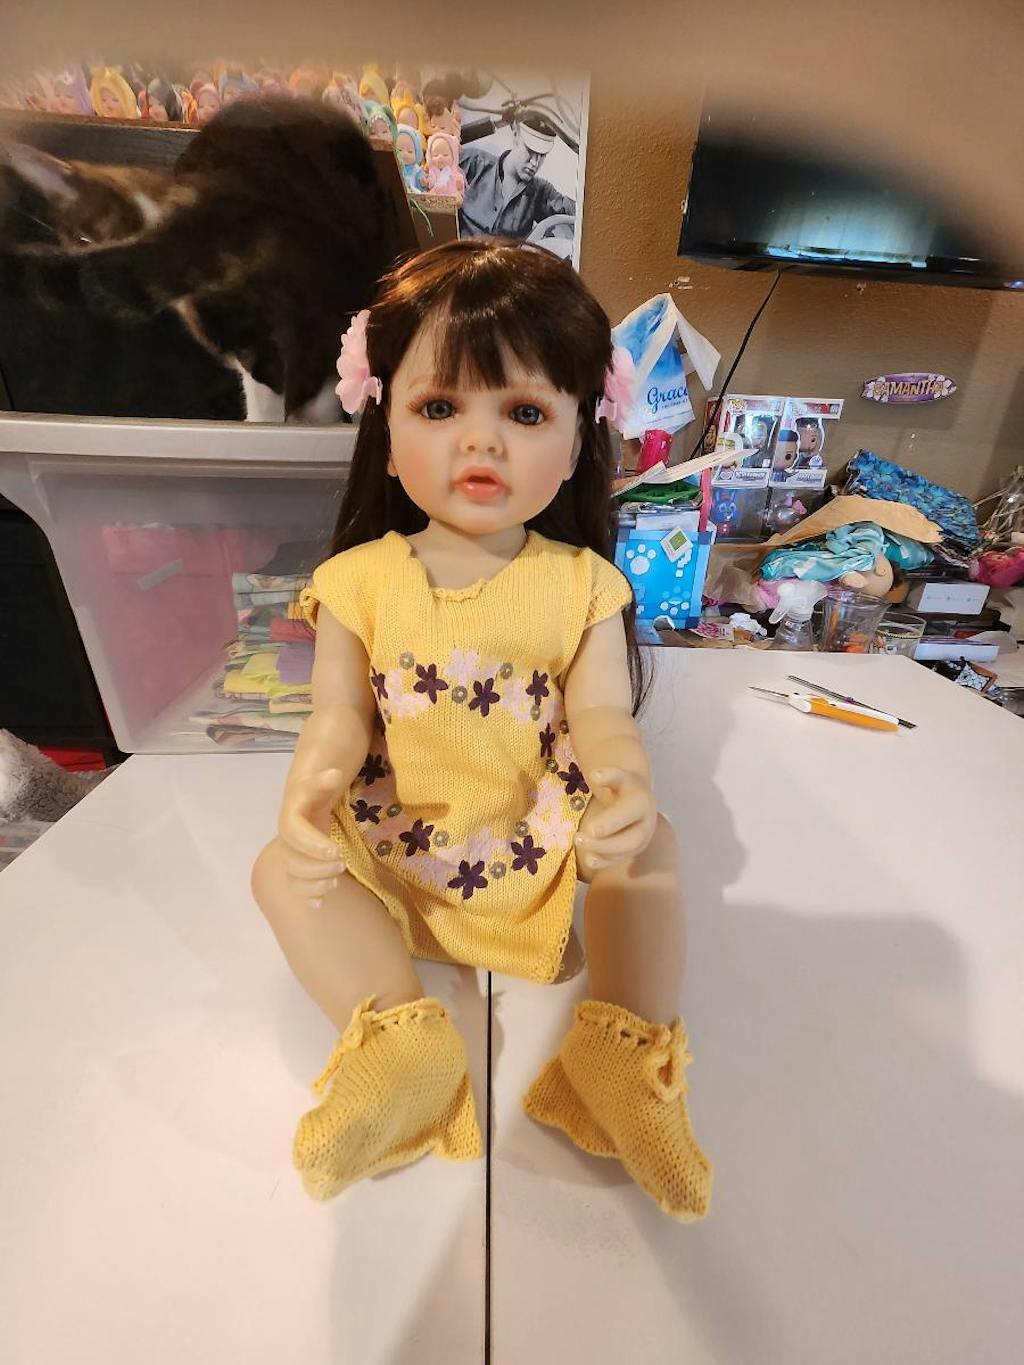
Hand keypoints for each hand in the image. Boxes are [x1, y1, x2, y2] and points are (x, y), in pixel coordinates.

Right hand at [278, 768, 347, 906]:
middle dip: (317, 867)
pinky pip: (298, 884)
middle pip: (291, 859)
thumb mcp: (325, 769)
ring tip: (337, 879)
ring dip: (313, 883)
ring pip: (293, 875)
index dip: (310, 845)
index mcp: (293, 812)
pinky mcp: (305, 861)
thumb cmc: (322, 778)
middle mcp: (291, 833)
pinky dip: (308, 896)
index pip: (292, 831)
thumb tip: (334, 773)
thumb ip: (325, 775)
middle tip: (343, 862)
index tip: (336, 852)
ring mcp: (296, 849)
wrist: (315, 786)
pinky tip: (321, 903)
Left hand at [574, 766, 656, 874]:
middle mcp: (646, 825)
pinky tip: (588, 859)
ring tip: (578, 842)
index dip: (610, 823)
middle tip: (578, 838)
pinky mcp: (631, 851)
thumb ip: (608, 775)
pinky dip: (604, 862)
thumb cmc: (623, 787)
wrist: (638, 799)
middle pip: (629, 840)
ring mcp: (640, 840)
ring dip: (601, 852)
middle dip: (604, 844)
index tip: (590, 829)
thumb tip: (595, 775)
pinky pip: (619, 860)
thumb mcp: (618, 776)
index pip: (627, 815)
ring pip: (624, 852)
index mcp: (642, 803)